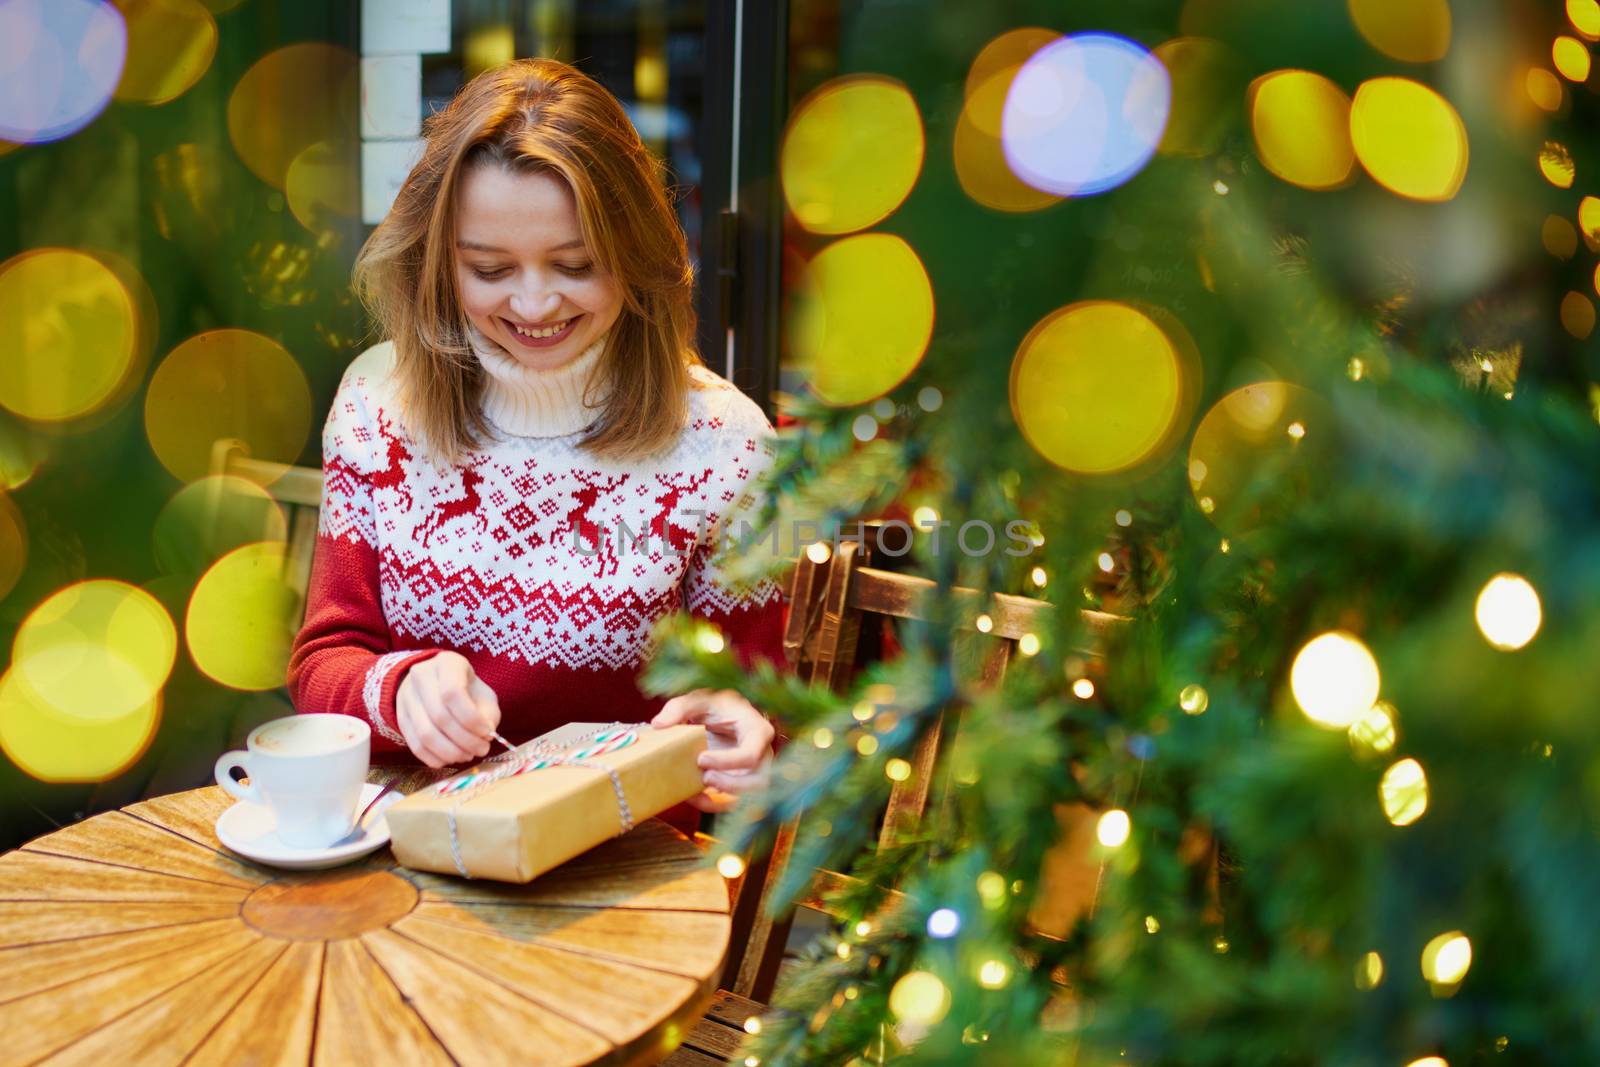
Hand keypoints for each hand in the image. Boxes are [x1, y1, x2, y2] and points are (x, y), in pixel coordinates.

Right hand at [396, 651, 501, 767]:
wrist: (435, 683)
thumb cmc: (466, 688)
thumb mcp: (483, 693)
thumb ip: (488, 713)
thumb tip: (485, 735)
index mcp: (446, 663)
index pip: (452, 693)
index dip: (471, 719)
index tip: (487, 733)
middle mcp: (421, 676)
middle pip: (440, 716)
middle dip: (465, 740)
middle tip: (482, 750)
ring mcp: (406, 698)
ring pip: (425, 734)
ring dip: (451, 752)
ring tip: (468, 755)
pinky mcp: (400, 719)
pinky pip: (415, 745)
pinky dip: (435, 758)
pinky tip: (451, 758)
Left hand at [652, 689, 774, 812]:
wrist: (717, 717)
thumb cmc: (713, 706)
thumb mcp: (697, 700)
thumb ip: (679, 707)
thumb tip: (659, 724)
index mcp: (757, 731)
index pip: (752, 753)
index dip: (729, 761)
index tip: (701, 758)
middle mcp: (761, 755)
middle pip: (758, 781)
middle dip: (731, 785)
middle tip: (704, 777)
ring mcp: (753, 772)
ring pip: (749, 797)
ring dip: (723, 797)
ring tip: (697, 790)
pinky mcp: (739, 785)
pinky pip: (731, 803)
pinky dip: (712, 805)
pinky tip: (692, 797)